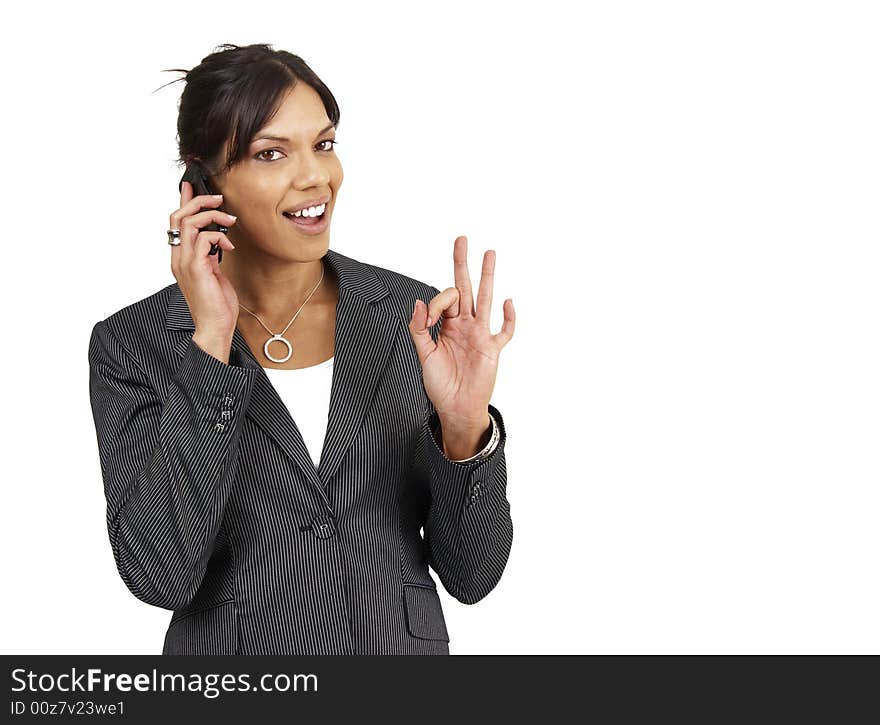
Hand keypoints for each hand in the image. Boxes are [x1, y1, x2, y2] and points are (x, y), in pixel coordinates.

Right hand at [171, 180, 239, 339]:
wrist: (215, 327)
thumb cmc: (216, 305)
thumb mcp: (214, 274)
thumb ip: (211, 256)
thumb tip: (218, 240)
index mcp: (180, 258)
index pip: (175, 223)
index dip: (183, 202)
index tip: (191, 186)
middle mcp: (178, 258)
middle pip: (178, 216)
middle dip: (198, 201)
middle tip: (219, 198)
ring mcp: (185, 263)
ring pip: (190, 223)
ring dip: (213, 216)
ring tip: (229, 220)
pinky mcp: (196, 268)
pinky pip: (204, 239)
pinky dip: (219, 236)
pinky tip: (229, 247)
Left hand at [408, 235, 514, 433]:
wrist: (456, 408)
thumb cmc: (440, 384)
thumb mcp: (423, 355)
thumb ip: (419, 328)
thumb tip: (418, 303)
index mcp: (447, 325)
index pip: (444, 299)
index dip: (435, 303)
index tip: (429, 320)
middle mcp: (465, 325)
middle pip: (465, 287)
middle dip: (462, 263)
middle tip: (462, 239)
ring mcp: (480, 334)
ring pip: (485, 299)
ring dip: (487, 276)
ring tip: (490, 253)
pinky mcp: (493, 349)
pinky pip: (504, 331)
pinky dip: (508, 318)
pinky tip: (507, 301)